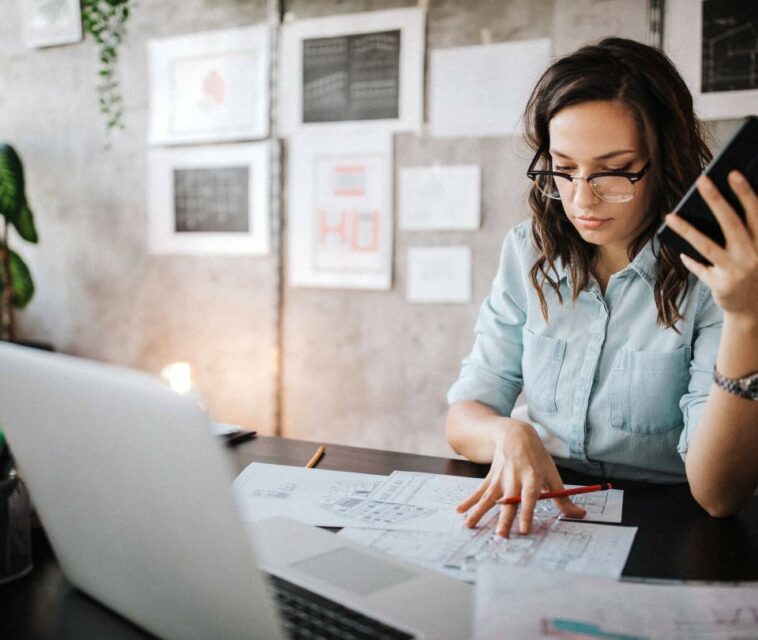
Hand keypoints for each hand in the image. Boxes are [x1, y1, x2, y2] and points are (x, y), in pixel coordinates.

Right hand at [455, 419, 585, 536]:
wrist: (515, 434)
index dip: (527, 514)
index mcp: (532, 477)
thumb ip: (563, 498)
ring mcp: (500, 479)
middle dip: (503, 519)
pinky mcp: (490, 478)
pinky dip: (468, 501)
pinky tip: (459, 511)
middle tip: (500, 536)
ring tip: (469, 525)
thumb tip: (580, 515)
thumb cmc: (537, 457)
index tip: (524, 530)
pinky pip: (479, 492)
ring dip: (478, 512)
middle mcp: (514, 479)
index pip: (529, 498)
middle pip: (509, 502)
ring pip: (488, 498)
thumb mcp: (552, 474)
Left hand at [664, 171, 757, 321]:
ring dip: (687, 230)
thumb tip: (722, 204)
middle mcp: (753, 255)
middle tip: (702, 180)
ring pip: (707, 245)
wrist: (754, 309)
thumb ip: (748, 232)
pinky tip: (681, 253)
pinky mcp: (721, 285)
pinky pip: (700, 268)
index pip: (755, 213)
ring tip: (670, 216)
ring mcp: (737, 271)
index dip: (745, 193)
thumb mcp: (757, 250)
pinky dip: (690, 261)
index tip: (733, 173)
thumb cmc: (754, 271)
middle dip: (717, 200)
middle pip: (732, 223)